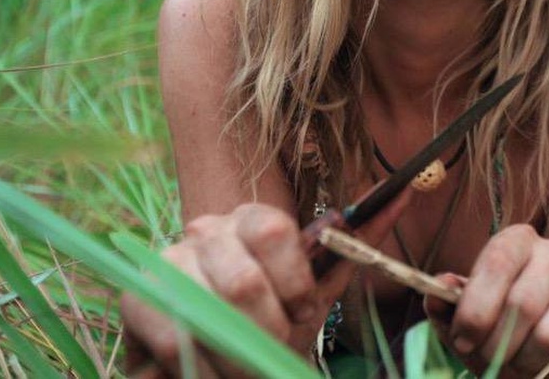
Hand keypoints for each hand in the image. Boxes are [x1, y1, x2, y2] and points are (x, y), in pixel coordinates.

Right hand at [121, 190, 409, 377]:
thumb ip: (360, 241)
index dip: (295, 285)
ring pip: (213, 312)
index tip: (304, 316)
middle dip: (270, 332)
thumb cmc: (273, 323)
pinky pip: (176, 336)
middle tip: (276, 349)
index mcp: (255, 219)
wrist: (220, 367)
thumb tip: (411, 188)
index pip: (275, 231)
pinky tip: (212, 373)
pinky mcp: (137, 298)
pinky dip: (204, 367)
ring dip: (240, 355)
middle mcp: (207, 228)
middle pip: (246, 281)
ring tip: (247, 368)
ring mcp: (167, 260)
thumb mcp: (321, 288)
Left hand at [424, 224, 548, 377]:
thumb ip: (446, 302)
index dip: (475, 310)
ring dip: (528, 365)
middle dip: (499, 348)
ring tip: (519, 369)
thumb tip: (438, 288)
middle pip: (523, 305)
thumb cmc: (502, 318)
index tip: (463, 342)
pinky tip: (548, 372)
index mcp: (518, 240)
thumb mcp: (468, 310)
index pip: (497, 263)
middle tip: (492, 365)